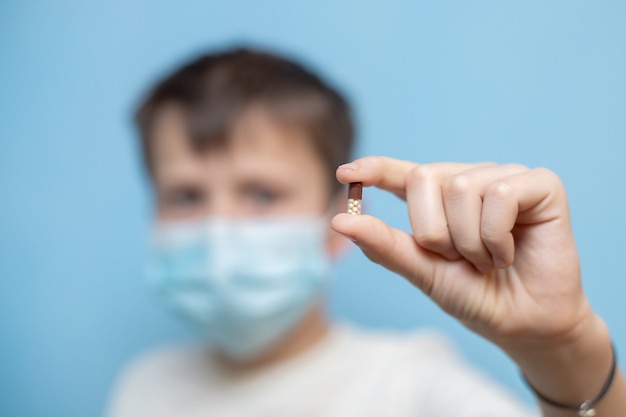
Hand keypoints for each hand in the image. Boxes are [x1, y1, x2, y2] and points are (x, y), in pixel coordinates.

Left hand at [331, 157, 593, 348]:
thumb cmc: (476, 295)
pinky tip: (509, 252)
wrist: (524, 324)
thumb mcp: (424, 272)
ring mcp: (506, 178)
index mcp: (441, 200)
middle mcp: (471, 180)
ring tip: (488, 260)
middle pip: (424, 177)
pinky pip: (500, 195)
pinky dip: (495, 235)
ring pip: (462, 188)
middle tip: (459, 259)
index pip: (403, 174)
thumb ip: (386, 245)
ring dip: (469, 241)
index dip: (375, 169)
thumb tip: (340, 221)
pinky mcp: (541, 185)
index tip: (344, 173)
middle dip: (433, 231)